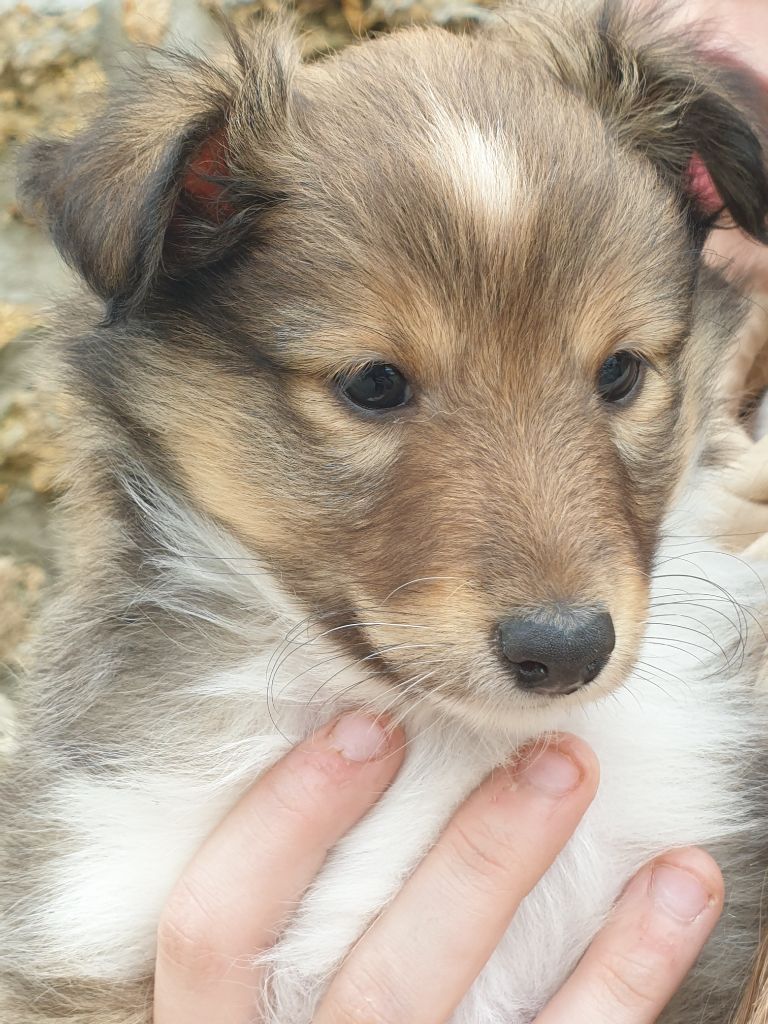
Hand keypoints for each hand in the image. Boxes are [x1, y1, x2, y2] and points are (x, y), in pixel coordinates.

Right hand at [152, 714, 722, 1023]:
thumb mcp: (253, 1002)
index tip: (367, 724)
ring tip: (588, 780)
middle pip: (382, 980)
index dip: (285, 816)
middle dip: (469, 856)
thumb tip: (351, 747)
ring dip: (544, 893)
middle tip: (538, 750)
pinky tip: (681, 885)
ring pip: (481, 1019)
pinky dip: (634, 967)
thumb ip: (273, 922)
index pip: (212, 928)